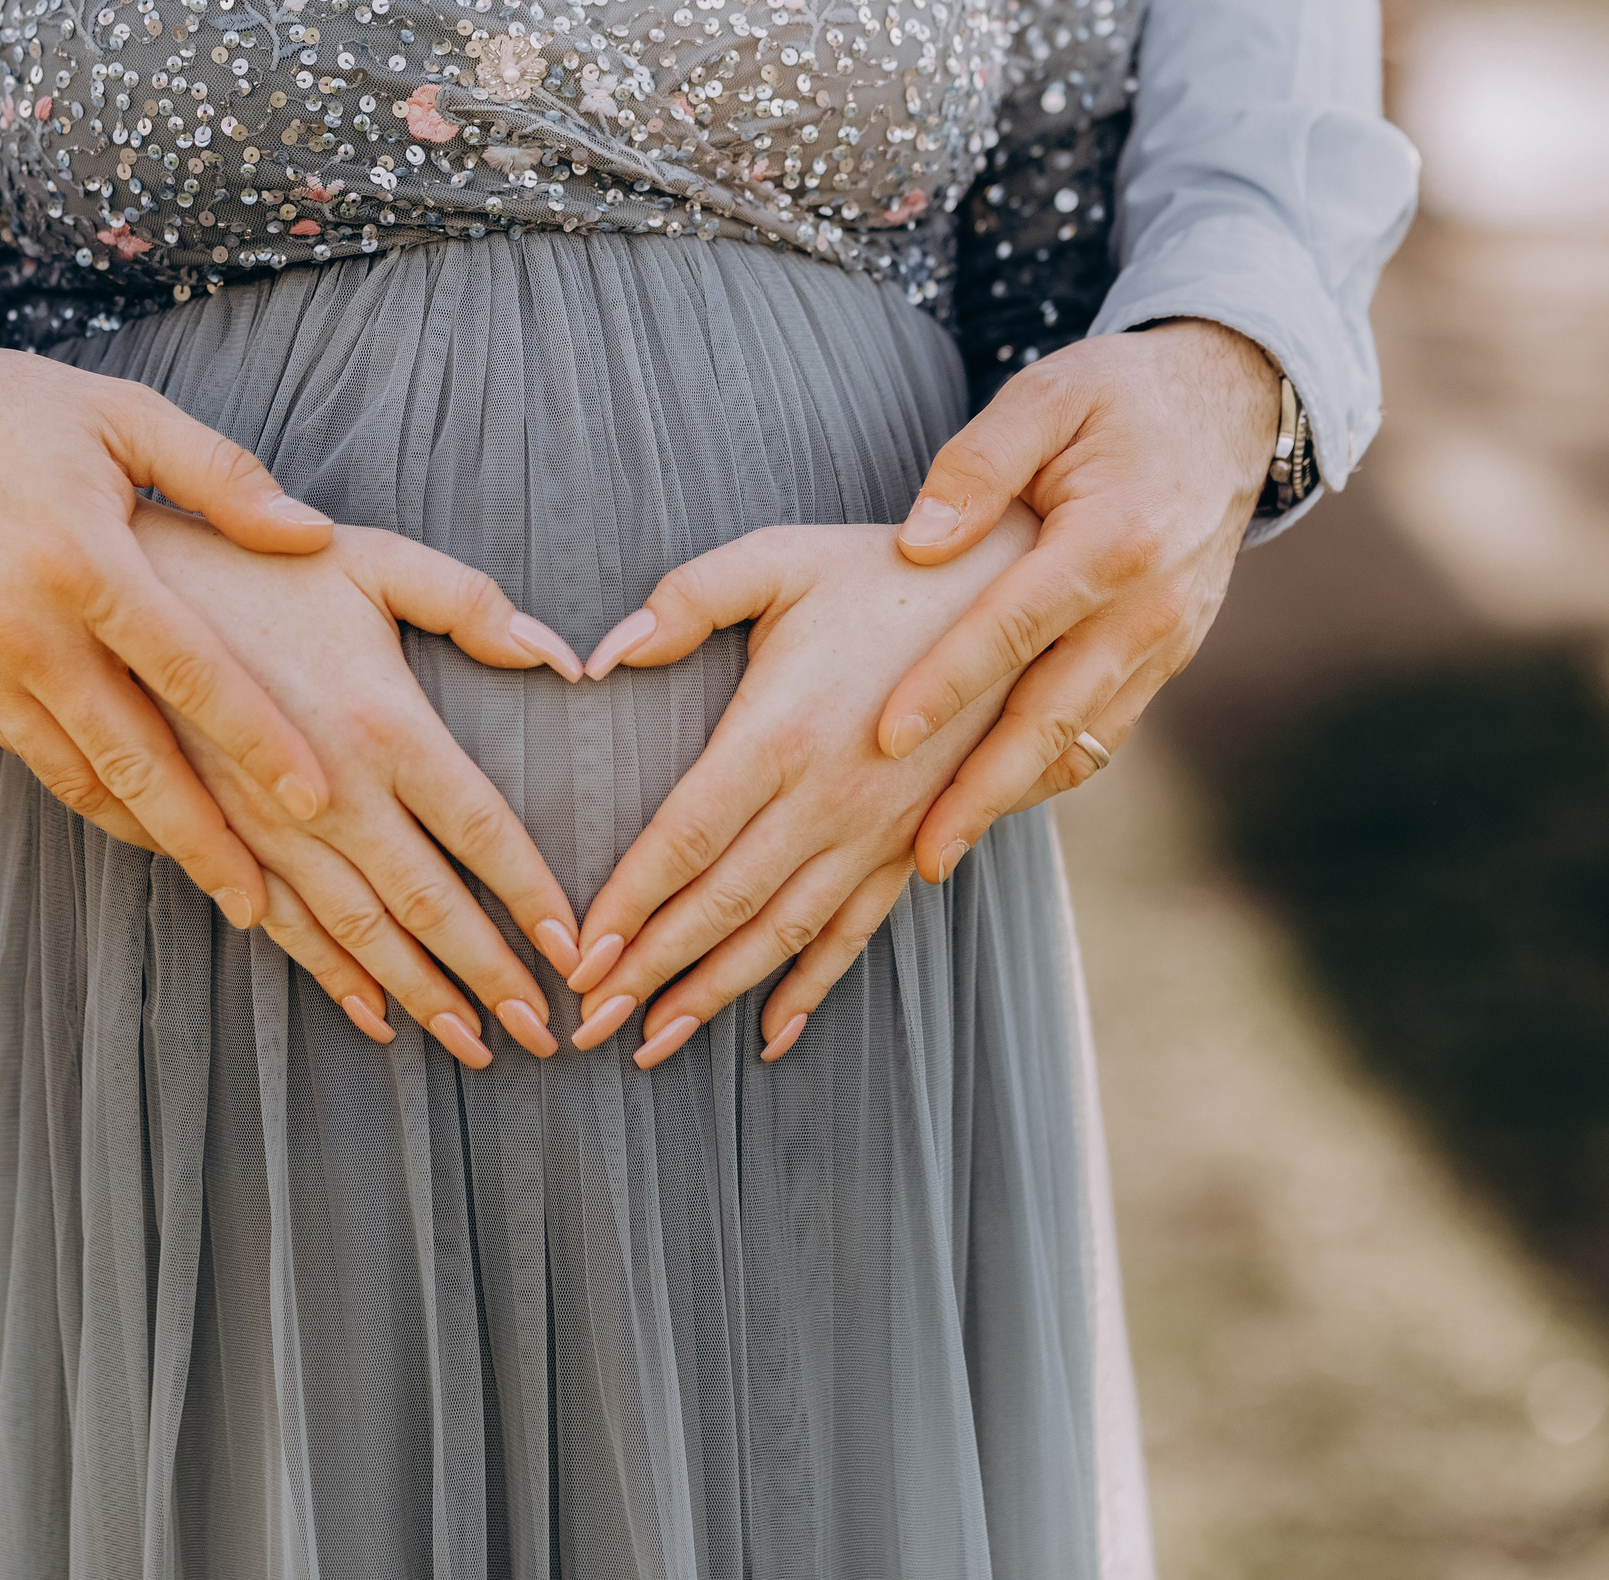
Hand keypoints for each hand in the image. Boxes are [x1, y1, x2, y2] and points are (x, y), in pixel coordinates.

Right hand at [0, 341, 340, 930]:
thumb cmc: (13, 415)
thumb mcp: (122, 417)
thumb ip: (222, 477)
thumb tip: (312, 535)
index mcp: (86, 560)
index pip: (190, 670)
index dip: (255, 739)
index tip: (313, 798)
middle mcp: (29, 627)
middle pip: (134, 758)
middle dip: (202, 839)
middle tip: (262, 905)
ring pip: (78, 775)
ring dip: (148, 834)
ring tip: (214, 881)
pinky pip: (32, 756)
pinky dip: (90, 795)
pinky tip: (140, 819)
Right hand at [134, 504, 588, 1067]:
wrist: (116, 586)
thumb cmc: (257, 565)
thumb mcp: (372, 564)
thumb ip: (473, 605)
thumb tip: (566, 660)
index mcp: (384, 722)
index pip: (481, 829)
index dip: (532, 896)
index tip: (573, 950)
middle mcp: (332, 790)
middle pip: (429, 902)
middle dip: (491, 976)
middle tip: (543, 1036)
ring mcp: (270, 823)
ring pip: (361, 932)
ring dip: (422, 996)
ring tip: (475, 1047)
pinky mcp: (219, 835)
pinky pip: (285, 924)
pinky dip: (333, 977)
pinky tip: (375, 1017)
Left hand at [564, 513, 1036, 1067]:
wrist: (1029, 592)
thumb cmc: (886, 570)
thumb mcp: (780, 560)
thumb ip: (686, 599)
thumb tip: (602, 654)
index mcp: (779, 732)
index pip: (683, 839)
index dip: (628, 906)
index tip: (579, 959)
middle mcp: (827, 798)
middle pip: (721, 906)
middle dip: (648, 974)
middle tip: (586, 1026)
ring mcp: (878, 830)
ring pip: (782, 935)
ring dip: (714, 996)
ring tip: (652, 1047)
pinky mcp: (917, 842)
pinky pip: (858, 931)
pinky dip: (812, 987)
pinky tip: (771, 1036)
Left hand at [876, 321, 1279, 878]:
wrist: (1230, 406)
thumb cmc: (1118, 396)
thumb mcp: (1046, 398)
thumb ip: (977, 464)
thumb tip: (916, 545)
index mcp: (1114, 537)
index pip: (1014, 627)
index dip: (947, 685)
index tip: (884, 737)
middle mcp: (1149, 605)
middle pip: (1053, 716)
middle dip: (982, 791)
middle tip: (918, 855)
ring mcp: (1167, 641)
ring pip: (1082, 740)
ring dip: (1012, 798)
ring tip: (937, 850)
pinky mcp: (1169, 657)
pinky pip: (1104, 731)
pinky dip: (1048, 771)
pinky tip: (989, 798)